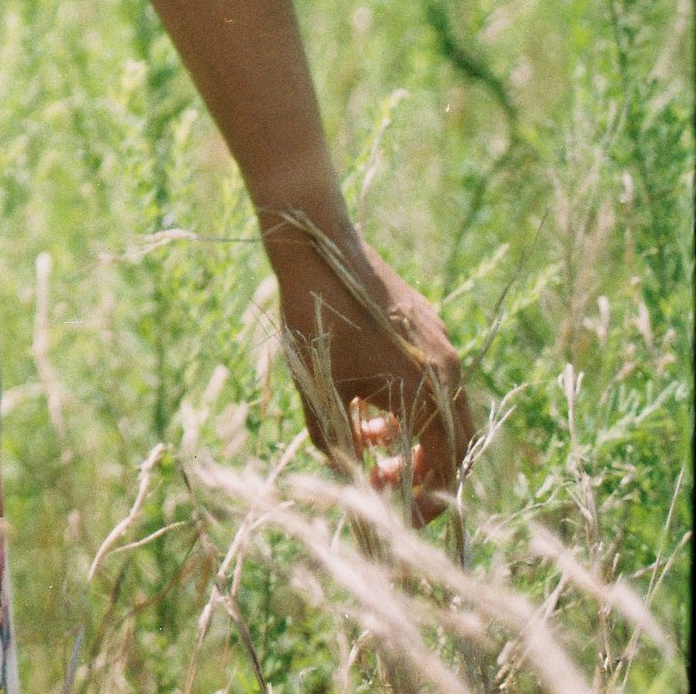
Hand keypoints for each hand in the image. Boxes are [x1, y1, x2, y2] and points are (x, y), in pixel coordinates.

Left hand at [266, 222, 475, 524]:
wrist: (319, 248)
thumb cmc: (313, 320)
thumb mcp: (317, 389)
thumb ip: (334, 439)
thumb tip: (345, 474)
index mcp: (426, 391)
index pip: (447, 466)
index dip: (427, 499)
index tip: (401, 516)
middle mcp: (445, 371)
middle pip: (453, 442)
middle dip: (422, 472)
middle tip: (385, 485)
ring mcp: (441, 346)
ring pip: (440, 411)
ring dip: (410, 436)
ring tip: (366, 441)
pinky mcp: (428, 328)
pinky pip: (431, 381)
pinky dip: (407, 404)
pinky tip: (367, 405)